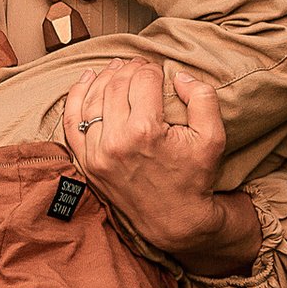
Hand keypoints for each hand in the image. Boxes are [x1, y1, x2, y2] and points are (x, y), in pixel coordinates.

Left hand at [67, 61, 258, 275]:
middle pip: (117, 85)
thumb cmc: (195, 178)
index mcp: (146, 131)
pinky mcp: (87, 163)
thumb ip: (202, 98)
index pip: (143, 80)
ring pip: (92, 98)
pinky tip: (87, 80)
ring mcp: (97, 153)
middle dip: (129, 69)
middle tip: (141, 67)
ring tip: (117, 68)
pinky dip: (76, 96)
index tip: (160, 72)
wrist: (175, 221)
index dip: (153, 69)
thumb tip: (180, 76)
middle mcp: (116, 141)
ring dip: (105, 77)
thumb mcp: (214, 137)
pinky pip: (73, 122)